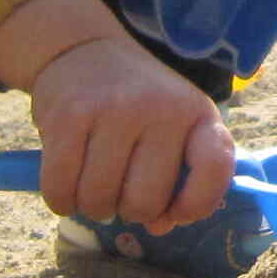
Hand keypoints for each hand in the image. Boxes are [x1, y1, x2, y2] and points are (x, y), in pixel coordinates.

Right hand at [25, 33, 235, 230]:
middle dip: (129, 212)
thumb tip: (161, 226)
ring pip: (98, 200)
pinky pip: (60, 188)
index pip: (215, 166)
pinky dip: (61, 200)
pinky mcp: (68, 116)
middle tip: (121, 192)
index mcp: (198, 113)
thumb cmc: (137, 104)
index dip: (196, 204)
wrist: (83, 50)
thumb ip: (178, 178)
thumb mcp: (173, 127)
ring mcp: (113, 110)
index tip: (175, 212)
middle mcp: (161, 108)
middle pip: (144, 202)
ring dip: (92, 206)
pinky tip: (67, 187)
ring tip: (94, 184)